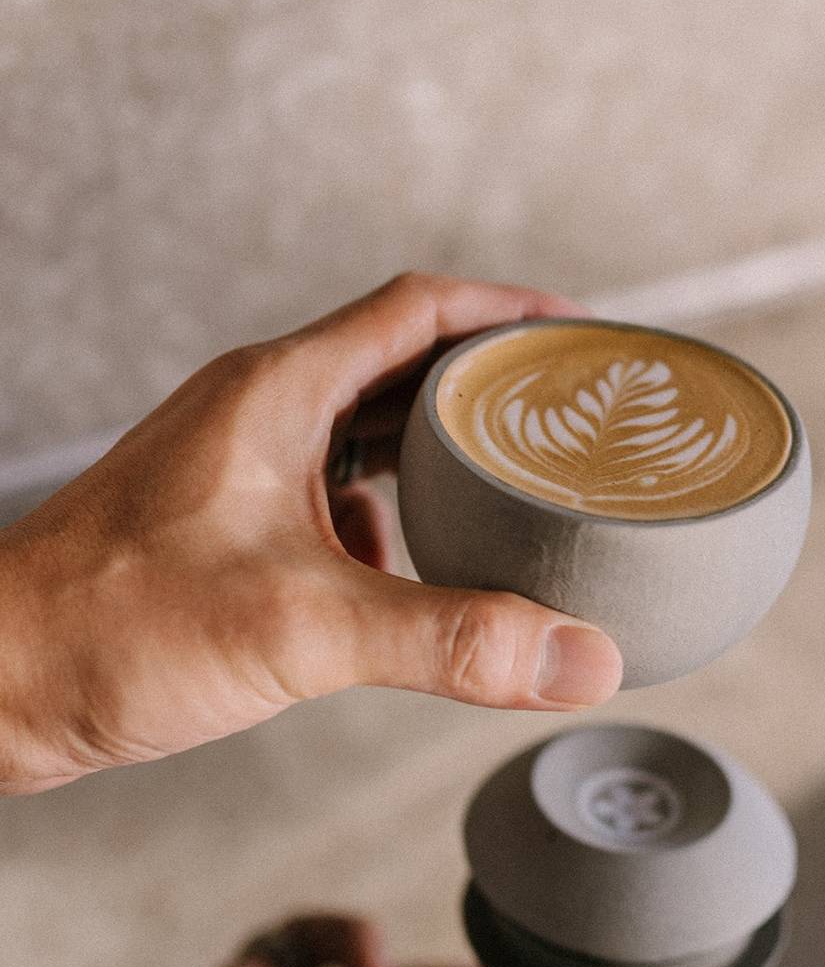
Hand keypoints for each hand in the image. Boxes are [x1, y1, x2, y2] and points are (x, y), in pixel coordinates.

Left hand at [0, 273, 622, 793]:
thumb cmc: (105, 627)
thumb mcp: (302, 626)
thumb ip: (450, 640)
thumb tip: (577, 657)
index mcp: (278, 393)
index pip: (416, 309)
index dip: (506, 312)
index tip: (576, 333)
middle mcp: (260, 415)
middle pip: (401, 367)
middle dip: (486, 388)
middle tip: (562, 415)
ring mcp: (239, 469)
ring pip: (366, 437)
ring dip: (438, 456)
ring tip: (510, 484)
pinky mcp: (227, 527)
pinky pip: (331, 498)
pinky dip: (389, 522)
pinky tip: (414, 571)